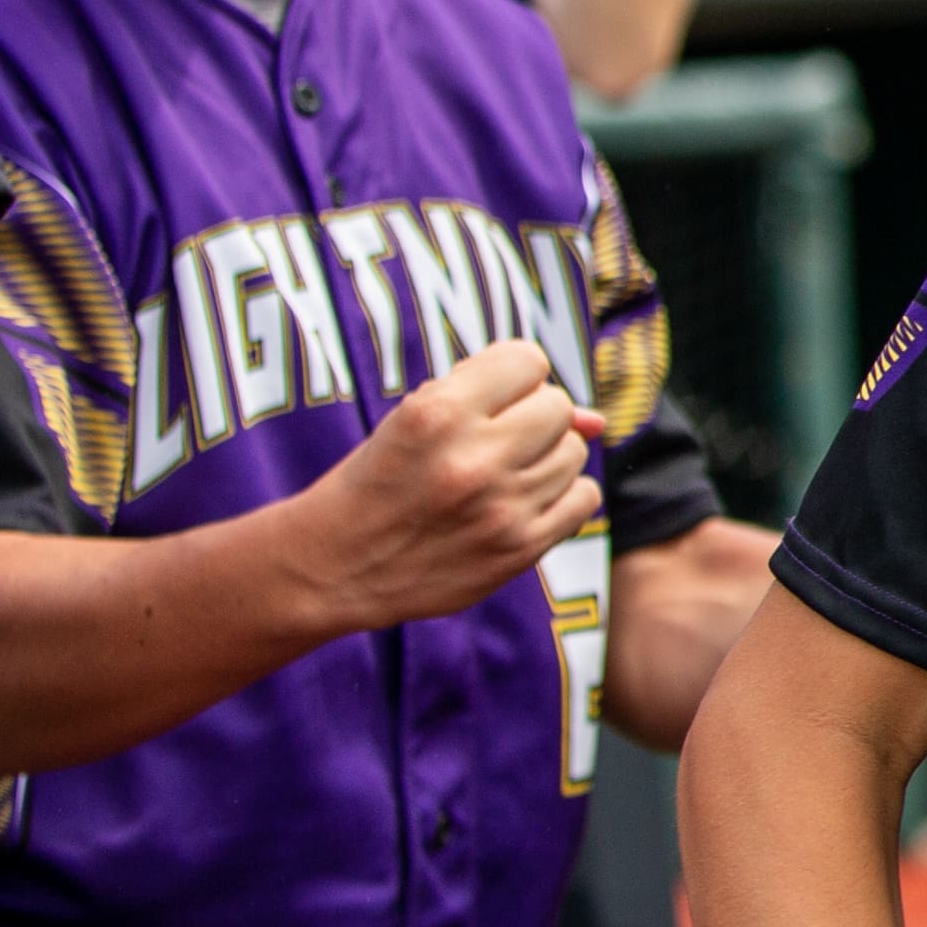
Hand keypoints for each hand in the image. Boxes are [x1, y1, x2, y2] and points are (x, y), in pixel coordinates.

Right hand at [307, 344, 605, 631]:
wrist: (329, 566)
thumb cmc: (377, 482)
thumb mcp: (414, 420)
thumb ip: (499, 400)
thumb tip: (597, 418)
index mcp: (438, 413)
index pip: (528, 360)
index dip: (511, 377)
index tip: (487, 399)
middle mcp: (472, 459)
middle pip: (557, 406)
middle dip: (530, 417)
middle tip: (491, 441)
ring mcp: (500, 508)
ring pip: (575, 452)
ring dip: (545, 458)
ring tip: (498, 476)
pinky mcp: (517, 550)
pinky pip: (584, 499)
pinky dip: (562, 498)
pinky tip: (521, 504)